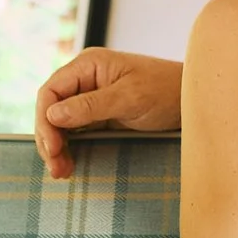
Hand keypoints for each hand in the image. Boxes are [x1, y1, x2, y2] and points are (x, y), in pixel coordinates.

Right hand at [34, 49, 184, 177]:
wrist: (193, 100)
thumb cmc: (166, 91)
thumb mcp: (130, 98)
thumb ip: (91, 105)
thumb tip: (53, 114)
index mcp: (88, 65)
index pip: (50, 91)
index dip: (44, 120)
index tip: (52, 147)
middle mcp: (85, 78)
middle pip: (51, 109)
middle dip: (49, 138)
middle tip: (56, 168)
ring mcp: (91, 97)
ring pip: (60, 123)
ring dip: (57, 147)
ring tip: (61, 172)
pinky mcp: (100, 115)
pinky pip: (75, 131)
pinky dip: (69, 148)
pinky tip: (69, 164)